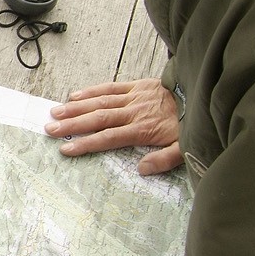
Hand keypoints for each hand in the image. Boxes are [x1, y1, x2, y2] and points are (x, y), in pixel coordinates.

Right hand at [44, 78, 183, 174]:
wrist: (204, 94)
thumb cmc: (194, 124)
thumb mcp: (185, 149)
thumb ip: (164, 160)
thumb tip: (141, 170)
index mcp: (143, 129)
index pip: (108, 138)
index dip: (86, 144)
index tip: (66, 149)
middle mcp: (134, 112)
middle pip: (98, 119)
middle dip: (72, 125)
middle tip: (50, 129)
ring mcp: (134, 97)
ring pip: (100, 102)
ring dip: (76, 108)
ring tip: (56, 113)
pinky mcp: (138, 85)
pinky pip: (111, 87)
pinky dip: (92, 90)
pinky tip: (76, 94)